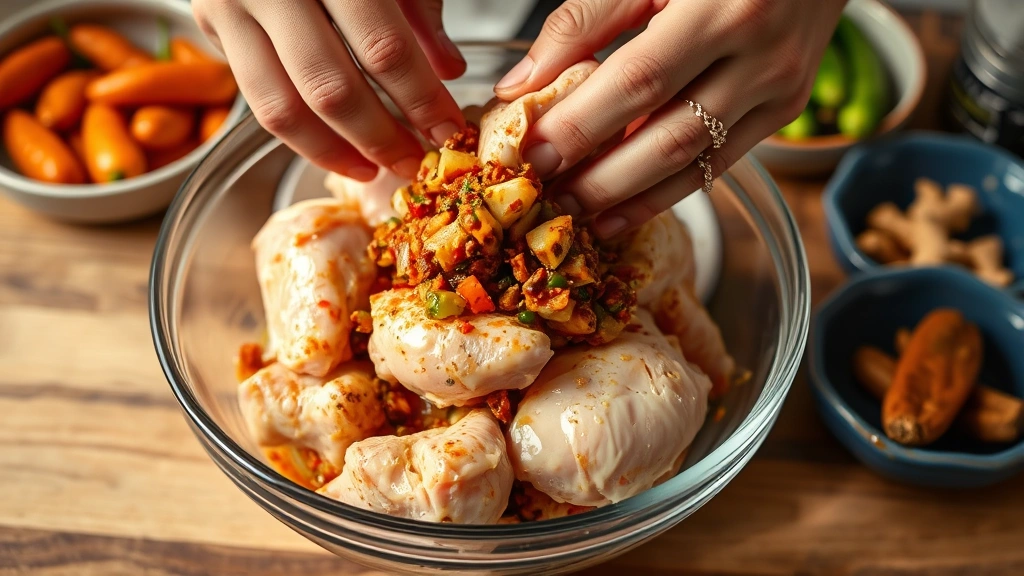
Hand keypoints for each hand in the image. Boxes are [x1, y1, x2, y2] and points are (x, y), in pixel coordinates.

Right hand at [192, 0, 465, 180]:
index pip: (383, 47)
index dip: (420, 99)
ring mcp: (231, 4)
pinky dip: (298, 134)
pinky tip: (334, 148)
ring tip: (374, 167)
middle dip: (380, 137)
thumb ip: (418, 5)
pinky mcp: (210, 20)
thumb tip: (447, 69)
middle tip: (414, 160)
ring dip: (334, 151)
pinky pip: (255, 98)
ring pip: (281, 108)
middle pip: (330, 87)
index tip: (448, 129)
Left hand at [495, 0, 846, 236]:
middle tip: (550, 196)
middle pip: (669, 136)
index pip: (639, 81)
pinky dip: (667, 191)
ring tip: (580, 214)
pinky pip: (718, 164)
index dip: (582, 124)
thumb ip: (584, 20)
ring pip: (695, 164)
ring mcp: (781, 89)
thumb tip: (523, 84)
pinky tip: (624, 209)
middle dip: (602, 178)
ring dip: (631, 198)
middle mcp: (762, 55)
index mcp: (724, 6)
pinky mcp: (785, 111)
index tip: (534, 153)